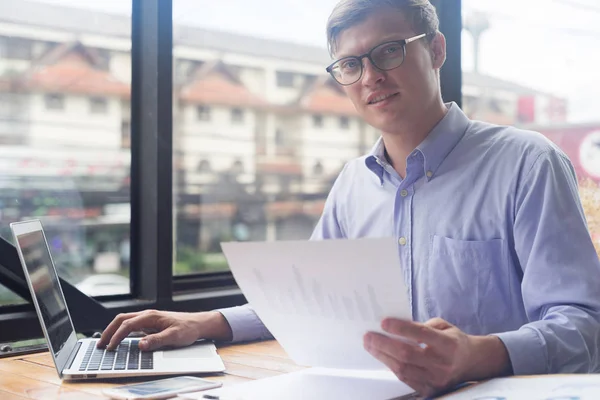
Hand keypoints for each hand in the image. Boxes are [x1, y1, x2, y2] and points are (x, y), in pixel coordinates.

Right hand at [96, 310, 232, 350]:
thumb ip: (157, 340)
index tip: (110, 348)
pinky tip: (119, 340)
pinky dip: (121, 332)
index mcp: (151, 316)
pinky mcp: (150, 324)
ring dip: (113, 331)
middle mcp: (147, 315)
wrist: (198, 324)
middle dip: (109, 331)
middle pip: (121, 320)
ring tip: (105, 343)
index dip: (116, 336)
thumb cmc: (188, 329)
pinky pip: (131, 326)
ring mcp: (148, 319)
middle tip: (100, 345)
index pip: (127, 325)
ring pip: (125, 321)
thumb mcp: (174, 336)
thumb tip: (140, 345)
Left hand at [363, 318, 510, 397]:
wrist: (471, 363)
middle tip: (368, 335)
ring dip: (382, 356)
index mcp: (448, 344)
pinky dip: (391, 367)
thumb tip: (396, 326)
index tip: (383, 322)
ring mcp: (436, 380)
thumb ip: (422, 325)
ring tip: (370, 345)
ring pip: (403, 369)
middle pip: (407, 354)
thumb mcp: (443, 326)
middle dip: (384, 344)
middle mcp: (442, 364)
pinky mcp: (430, 390)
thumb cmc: (453, 340)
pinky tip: (382, 356)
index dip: (401, 328)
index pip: (421, 335)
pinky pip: (405, 379)